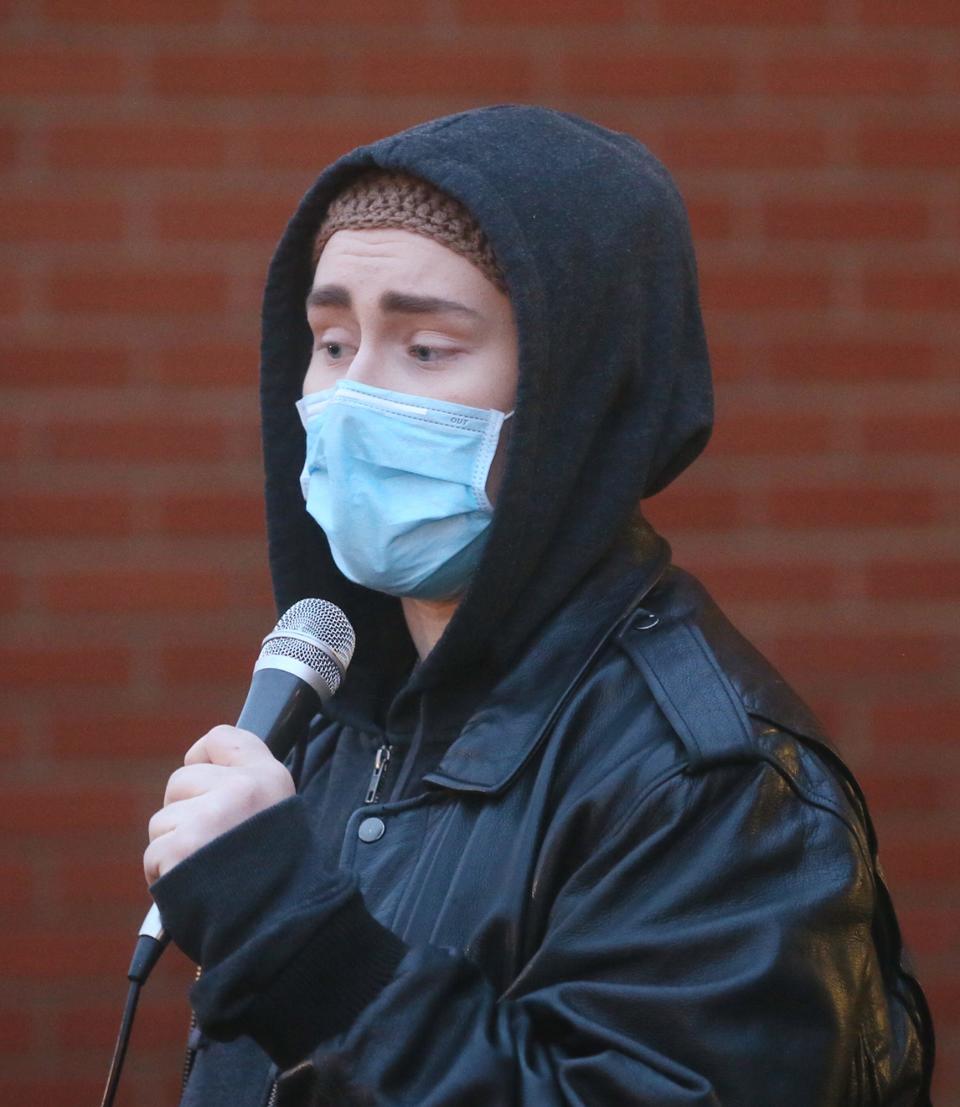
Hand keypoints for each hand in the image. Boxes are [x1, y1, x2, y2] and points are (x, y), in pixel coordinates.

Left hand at [144, 725, 294, 885]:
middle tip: (211, 844)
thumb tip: (200, 768)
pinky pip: (154, 853)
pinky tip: (191, 886)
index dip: (204, 758)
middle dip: (185, 811)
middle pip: (181, 781)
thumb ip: (245, 788)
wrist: (276, 927)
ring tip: (206, 870)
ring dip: (174, 846)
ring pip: (163, 820)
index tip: (206, 781)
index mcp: (268, 777)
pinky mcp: (179, 849)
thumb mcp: (279, 816)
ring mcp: (207, 817)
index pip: (220, 738)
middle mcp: (239, 788)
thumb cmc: (277, 876)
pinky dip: (164, 874)